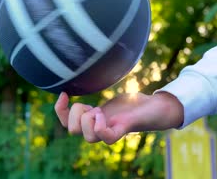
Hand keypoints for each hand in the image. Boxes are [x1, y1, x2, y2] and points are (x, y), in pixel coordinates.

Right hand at [54, 91, 183, 143]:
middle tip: (92, 106)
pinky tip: (103, 116)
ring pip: (87, 137)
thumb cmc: (134, 104)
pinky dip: (100, 128)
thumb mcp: (109, 97)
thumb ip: (95, 95)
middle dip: (75, 114)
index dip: (60, 110)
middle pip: (72, 131)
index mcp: (93, 120)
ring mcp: (111, 130)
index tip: (64, 93)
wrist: (156, 107)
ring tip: (100, 111)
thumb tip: (82, 79)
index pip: (67, 123)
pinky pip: (105, 137)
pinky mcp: (123, 129)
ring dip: (88, 121)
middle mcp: (99, 128)